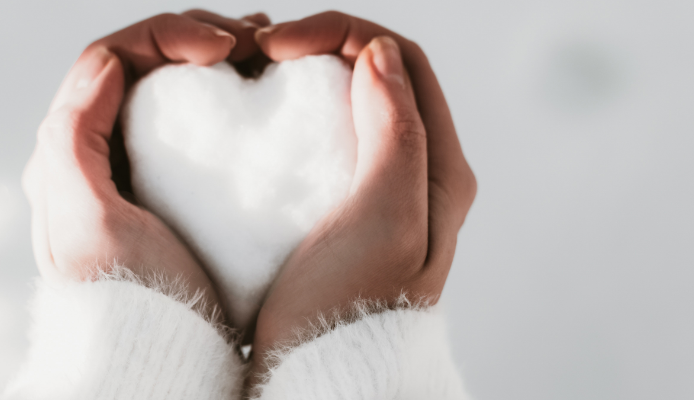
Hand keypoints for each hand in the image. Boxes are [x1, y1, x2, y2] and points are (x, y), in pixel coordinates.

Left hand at [22, 13, 249, 307]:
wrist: (151, 359)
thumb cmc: (128, 297)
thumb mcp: (88, 221)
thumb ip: (73, 138)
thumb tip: (104, 65)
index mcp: (67, 153)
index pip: (111, 59)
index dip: (168, 35)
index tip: (223, 47)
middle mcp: (92, 155)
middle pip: (139, 66)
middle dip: (195, 38)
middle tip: (253, 39)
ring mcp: (131, 172)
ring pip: (165, 89)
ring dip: (211, 59)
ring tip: (262, 51)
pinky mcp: (166, 192)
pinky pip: (187, 123)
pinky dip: (220, 95)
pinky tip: (256, 91)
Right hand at [249, 12, 477, 379]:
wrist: (325, 381)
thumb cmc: (350, 308)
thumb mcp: (386, 217)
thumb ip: (396, 131)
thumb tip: (379, 52)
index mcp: (439, 169)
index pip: (403, 61)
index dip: (342, 34)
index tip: (280, 45)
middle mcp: (419, 175)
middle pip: (378, 76)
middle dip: (321, 48)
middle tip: (261, 55)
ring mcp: (380, 194)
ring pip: (348, 105)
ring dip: (304, 80)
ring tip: (254, 81)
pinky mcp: (342, 214)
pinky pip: (323, 142)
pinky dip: (291, 120)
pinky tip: (256, 129)